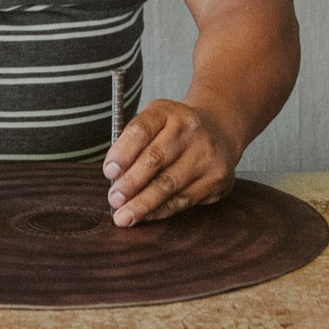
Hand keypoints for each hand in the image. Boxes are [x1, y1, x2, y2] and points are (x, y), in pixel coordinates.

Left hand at [101, 99, 241, 226]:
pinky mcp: (216, 178)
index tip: (109, 171)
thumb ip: (133, 144)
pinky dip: (161, 210)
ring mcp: (206, 154)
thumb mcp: (154, 122)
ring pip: (169, 185)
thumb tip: (115, 177)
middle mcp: (190, 130)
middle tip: (114, 200)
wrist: (218, 131)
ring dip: (143, 204)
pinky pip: (183, 199)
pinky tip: (146, 215)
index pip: (141, 130)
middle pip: (155, 159)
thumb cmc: (174, 130)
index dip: (123, 152)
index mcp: (167, 112)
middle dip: (130, 183)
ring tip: (125, 216)